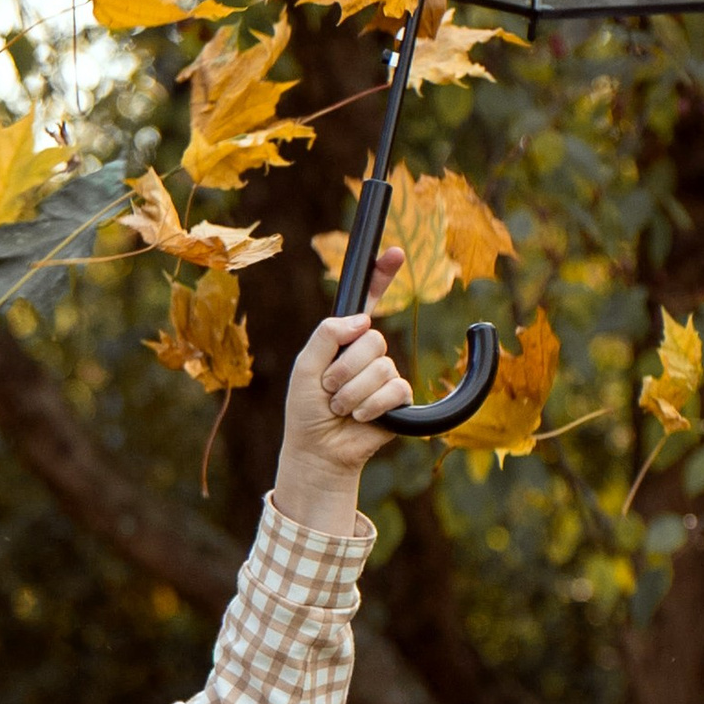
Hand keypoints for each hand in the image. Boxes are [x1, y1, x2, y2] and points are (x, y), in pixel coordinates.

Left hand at [272, 252, 412, 528]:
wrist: (318, 450)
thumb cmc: (306, 410)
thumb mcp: (305, 367)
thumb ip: (326, 336)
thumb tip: (361, 320)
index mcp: (344, 339)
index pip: (367, 301)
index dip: (382, 276)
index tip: (396, 253)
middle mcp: (366, 353)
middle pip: (372, 339)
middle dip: (344, 368)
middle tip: (329, 390)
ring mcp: (384, 374)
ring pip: (380, 367)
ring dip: (352, 393)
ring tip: (340, 408)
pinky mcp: (398, 399)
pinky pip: (394, 389)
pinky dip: (371, 406)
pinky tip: (360, 418)